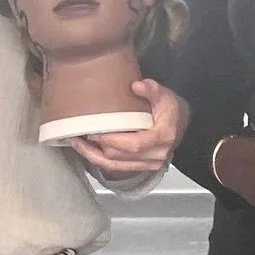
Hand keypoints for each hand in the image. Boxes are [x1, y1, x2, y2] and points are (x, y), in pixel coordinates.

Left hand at [64, 79, 186, 181]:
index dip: (113, 140)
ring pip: (115, 166)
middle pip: (121, 156)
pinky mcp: (140, 168)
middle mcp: (157, 155)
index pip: (135, 144)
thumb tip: (137, 86)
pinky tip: (86, 150)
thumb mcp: (165, 95)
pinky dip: (98, 160)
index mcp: (163, 136)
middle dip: (98, 147)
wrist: (178, 124)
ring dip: (93, 155)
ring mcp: (149, 164)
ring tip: (76, 142)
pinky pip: (115, 169)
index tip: (95, 132)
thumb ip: (153, 89)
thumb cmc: (169, 109)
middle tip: (79, 134)